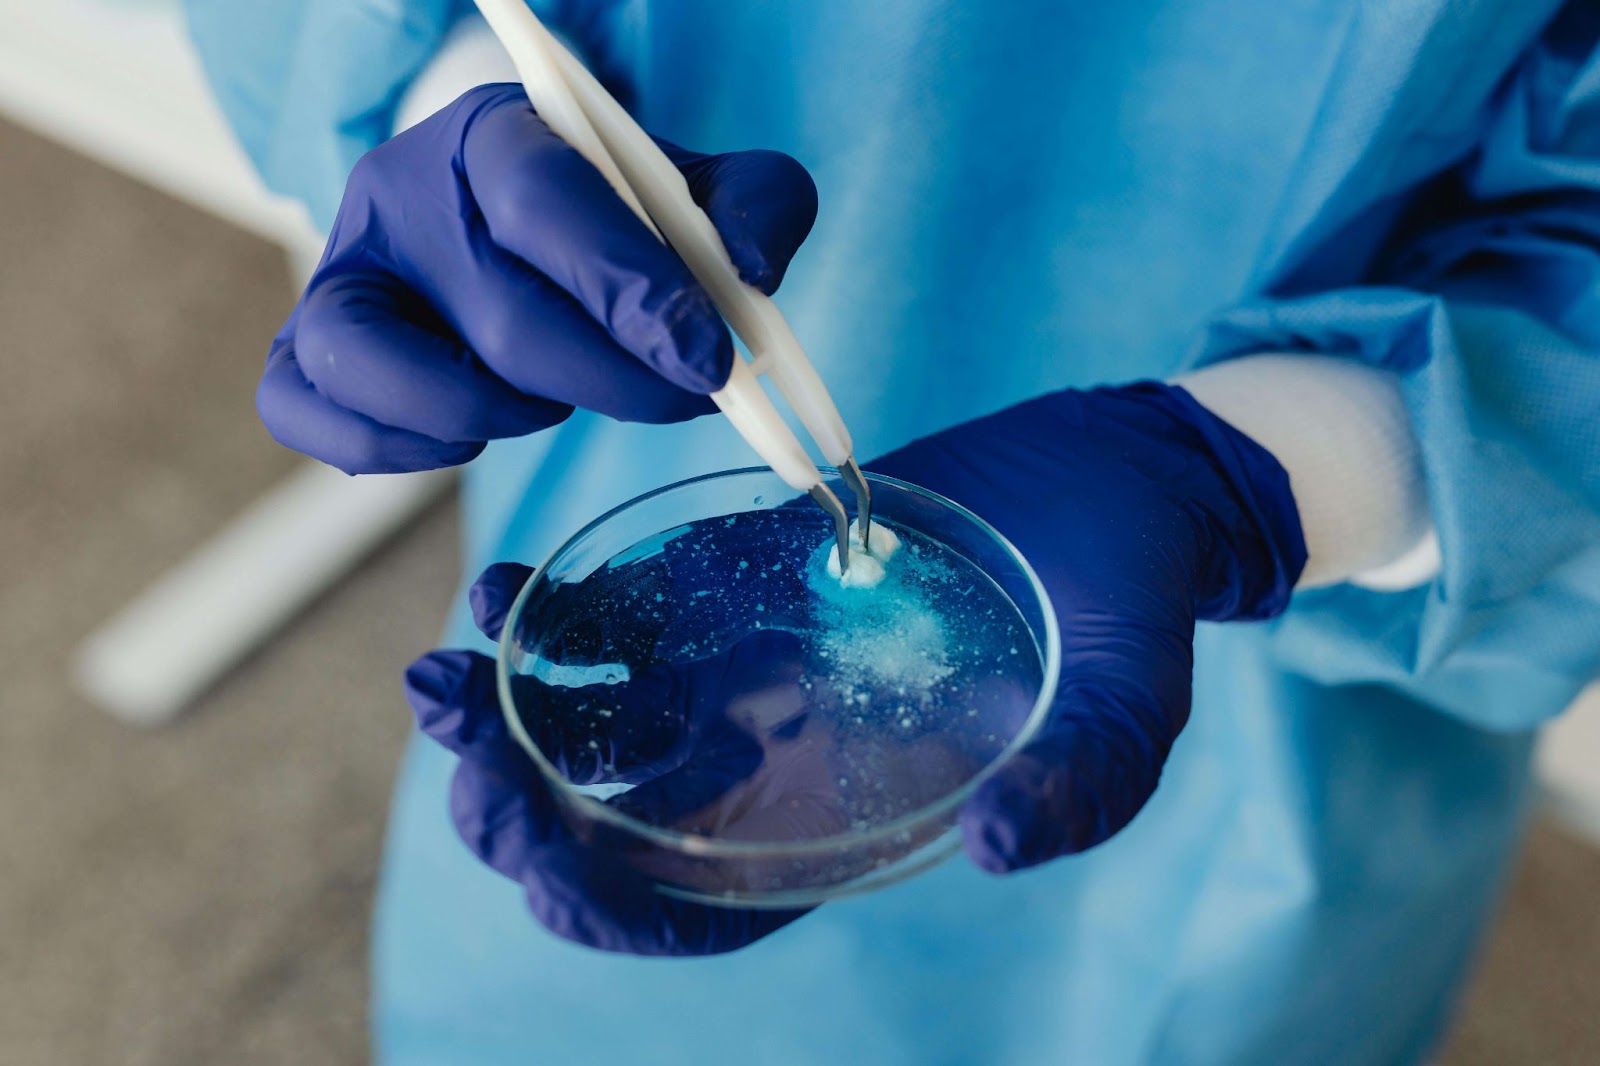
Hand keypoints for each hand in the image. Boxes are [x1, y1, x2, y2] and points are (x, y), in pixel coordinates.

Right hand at [260, 82, 816, 472]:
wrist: (515, 217)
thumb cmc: (611, 213)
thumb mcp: (695, 189)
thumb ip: (754, 205)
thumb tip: (751, 271)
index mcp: (498, 133)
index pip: (548, 200)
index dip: (631, 290)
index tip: (705, 361)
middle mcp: (401, 193)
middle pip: (499, 312)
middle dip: (612, 381)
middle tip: (678, 399)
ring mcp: (343, 270)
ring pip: (370, 360)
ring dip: (492, 411)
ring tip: (553, 403)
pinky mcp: (303, 342)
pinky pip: (302, 408)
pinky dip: (392, 447)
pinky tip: (472, 433)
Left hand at [405, 382, 1304, 951]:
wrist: (1113, 482)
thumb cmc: (1127, 613)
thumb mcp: (1125, 712)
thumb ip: (1076, 788)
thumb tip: (999, 849)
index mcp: (846, 820)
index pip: (705, 908)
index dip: (614, 910)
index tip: (550, 864)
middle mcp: (778, 757)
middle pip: (612, 826)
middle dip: (517, 813)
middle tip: (463, 751)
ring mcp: (749, 666)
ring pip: (590, 725)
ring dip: (499, 716)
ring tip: (442, 673)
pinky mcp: (736, 579)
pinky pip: (621, 614)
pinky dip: (551, 617)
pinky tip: (508, 592)